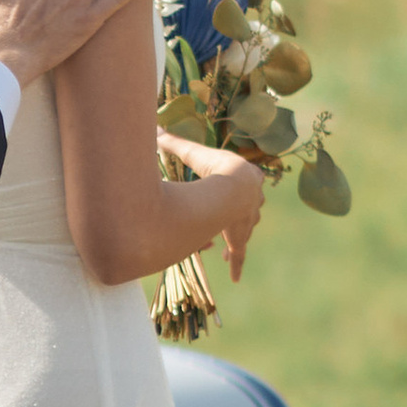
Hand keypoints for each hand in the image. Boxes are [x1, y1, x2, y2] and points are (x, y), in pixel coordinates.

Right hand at [163, 135, 267, 280]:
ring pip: (244, 231)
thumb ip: (174, 143)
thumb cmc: (216, 169)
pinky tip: (236, 279)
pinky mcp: (240, 238)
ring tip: (229, 250)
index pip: (245, 184)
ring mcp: (247, 221)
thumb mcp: (193, 154)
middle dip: (239, 213)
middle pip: (247, 208)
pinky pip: (240, 254)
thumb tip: (155, 127)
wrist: (234, 187)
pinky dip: (237, 265)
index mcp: (246, 179)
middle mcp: (251, 201)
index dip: (238, 187)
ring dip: (237, 238)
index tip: (231, 190)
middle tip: (230, 219)